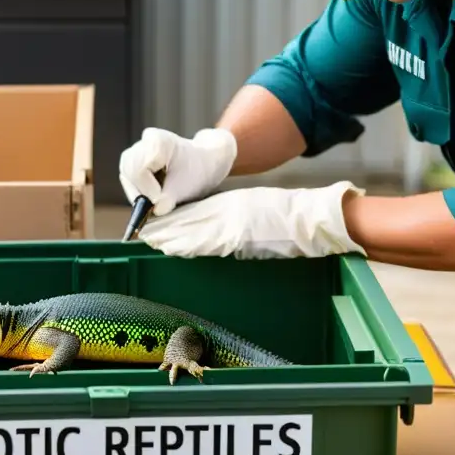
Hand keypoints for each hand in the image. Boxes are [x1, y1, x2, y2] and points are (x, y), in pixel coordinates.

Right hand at [119, 127, 237, 215]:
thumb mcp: (185, 188)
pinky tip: (153, 190)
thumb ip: (168, 199)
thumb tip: (155, 210)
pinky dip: (138, 187)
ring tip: (156, 197)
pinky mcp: (134, 156)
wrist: (203, 163)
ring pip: (126, 174)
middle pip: (129, 170)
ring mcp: (138, 147)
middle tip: (155, 204)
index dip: (147, 190)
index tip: (159, 202)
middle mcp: (145, 140)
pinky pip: (128, 175)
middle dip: (140, 192)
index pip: (140, 170)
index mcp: (158, 142)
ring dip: (138, 191)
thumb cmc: (197, 172)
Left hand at [137, 181, 367, 258]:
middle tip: (143, 233)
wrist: (310, 218)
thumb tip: (224, 234)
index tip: (158, 223)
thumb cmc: (290, 218)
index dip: (176, 219)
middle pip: (190, 219)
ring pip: (193, 230)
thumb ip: (238, 221)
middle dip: (166, 228)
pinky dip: (187, 245)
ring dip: (170, 237)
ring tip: (150, 241)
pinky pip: (207, 242)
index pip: (198, 212)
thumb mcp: (258, 212)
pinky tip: (172, 249)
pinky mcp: (238, 236)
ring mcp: (233, 223)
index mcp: (234, 204)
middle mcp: (229, 211)